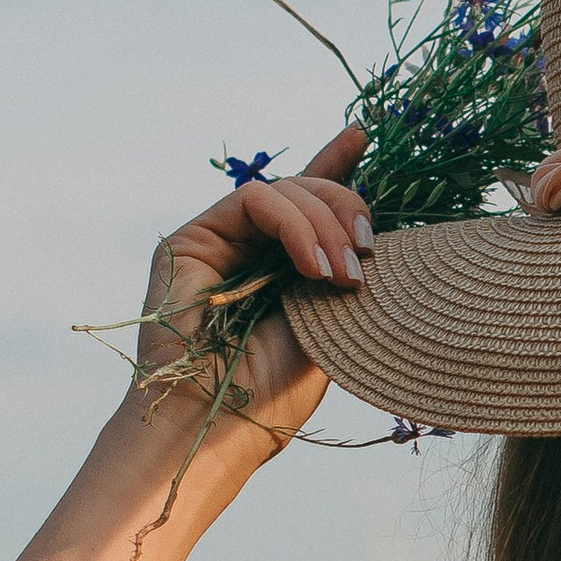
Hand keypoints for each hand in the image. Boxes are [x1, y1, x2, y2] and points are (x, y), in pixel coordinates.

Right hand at [133, 125, 371, 447]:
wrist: (221, 426)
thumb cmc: (277, 393)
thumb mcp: (332, 323)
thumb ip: (341, 269)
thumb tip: (368, 229)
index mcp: (284, 271)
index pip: (310, 206)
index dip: (334, 168)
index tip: (361, 135)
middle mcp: (250, 251)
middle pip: (306, 192)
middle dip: (346, 210)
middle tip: (367, 254)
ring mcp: (219, 243)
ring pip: (285, 191)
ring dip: (325, 224)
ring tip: (341, 275)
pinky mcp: (192, 240)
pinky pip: (256, 200)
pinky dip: (294, 224)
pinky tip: (312, 265)